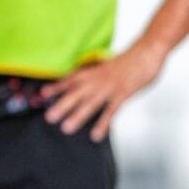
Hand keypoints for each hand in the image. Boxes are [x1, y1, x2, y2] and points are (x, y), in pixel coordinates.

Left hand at [40, 42, 167, 141]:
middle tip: (49, 117)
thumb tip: (80, 85)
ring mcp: (109, 88)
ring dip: (78, 116)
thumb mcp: (105, 66)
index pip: (70, 79)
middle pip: (77, 93)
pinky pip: (111, 111)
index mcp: (92, 71)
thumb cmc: (126, 61)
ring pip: (91, 104)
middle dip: (62, 105)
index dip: (56, 87)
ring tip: (66, 128)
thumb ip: (93, 75)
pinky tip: (96, 135)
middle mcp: (97, 79)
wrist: (146, 53)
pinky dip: (103, 124)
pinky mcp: (122, 95)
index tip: (42, 94)